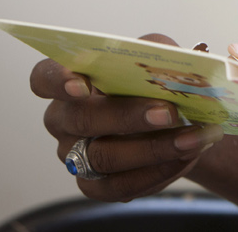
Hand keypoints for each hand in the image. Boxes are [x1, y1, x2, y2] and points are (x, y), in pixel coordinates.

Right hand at [30, 33, 223, 201]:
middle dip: (128, 115)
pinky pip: (119, 185)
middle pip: (81, 119)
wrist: (179, 120)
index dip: (57, 80)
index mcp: (72, 82)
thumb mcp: (161, 57)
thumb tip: (178, 63)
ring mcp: (75, 156)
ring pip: (103, 156)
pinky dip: (157, 171)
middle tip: (168, 112)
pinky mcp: (96, 185)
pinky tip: (185, 157)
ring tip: (193, 138)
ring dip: (153, 147)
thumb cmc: (157, 82)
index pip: (44, 78)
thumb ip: (162, 53)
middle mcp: (65, 121)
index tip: (81, 84)